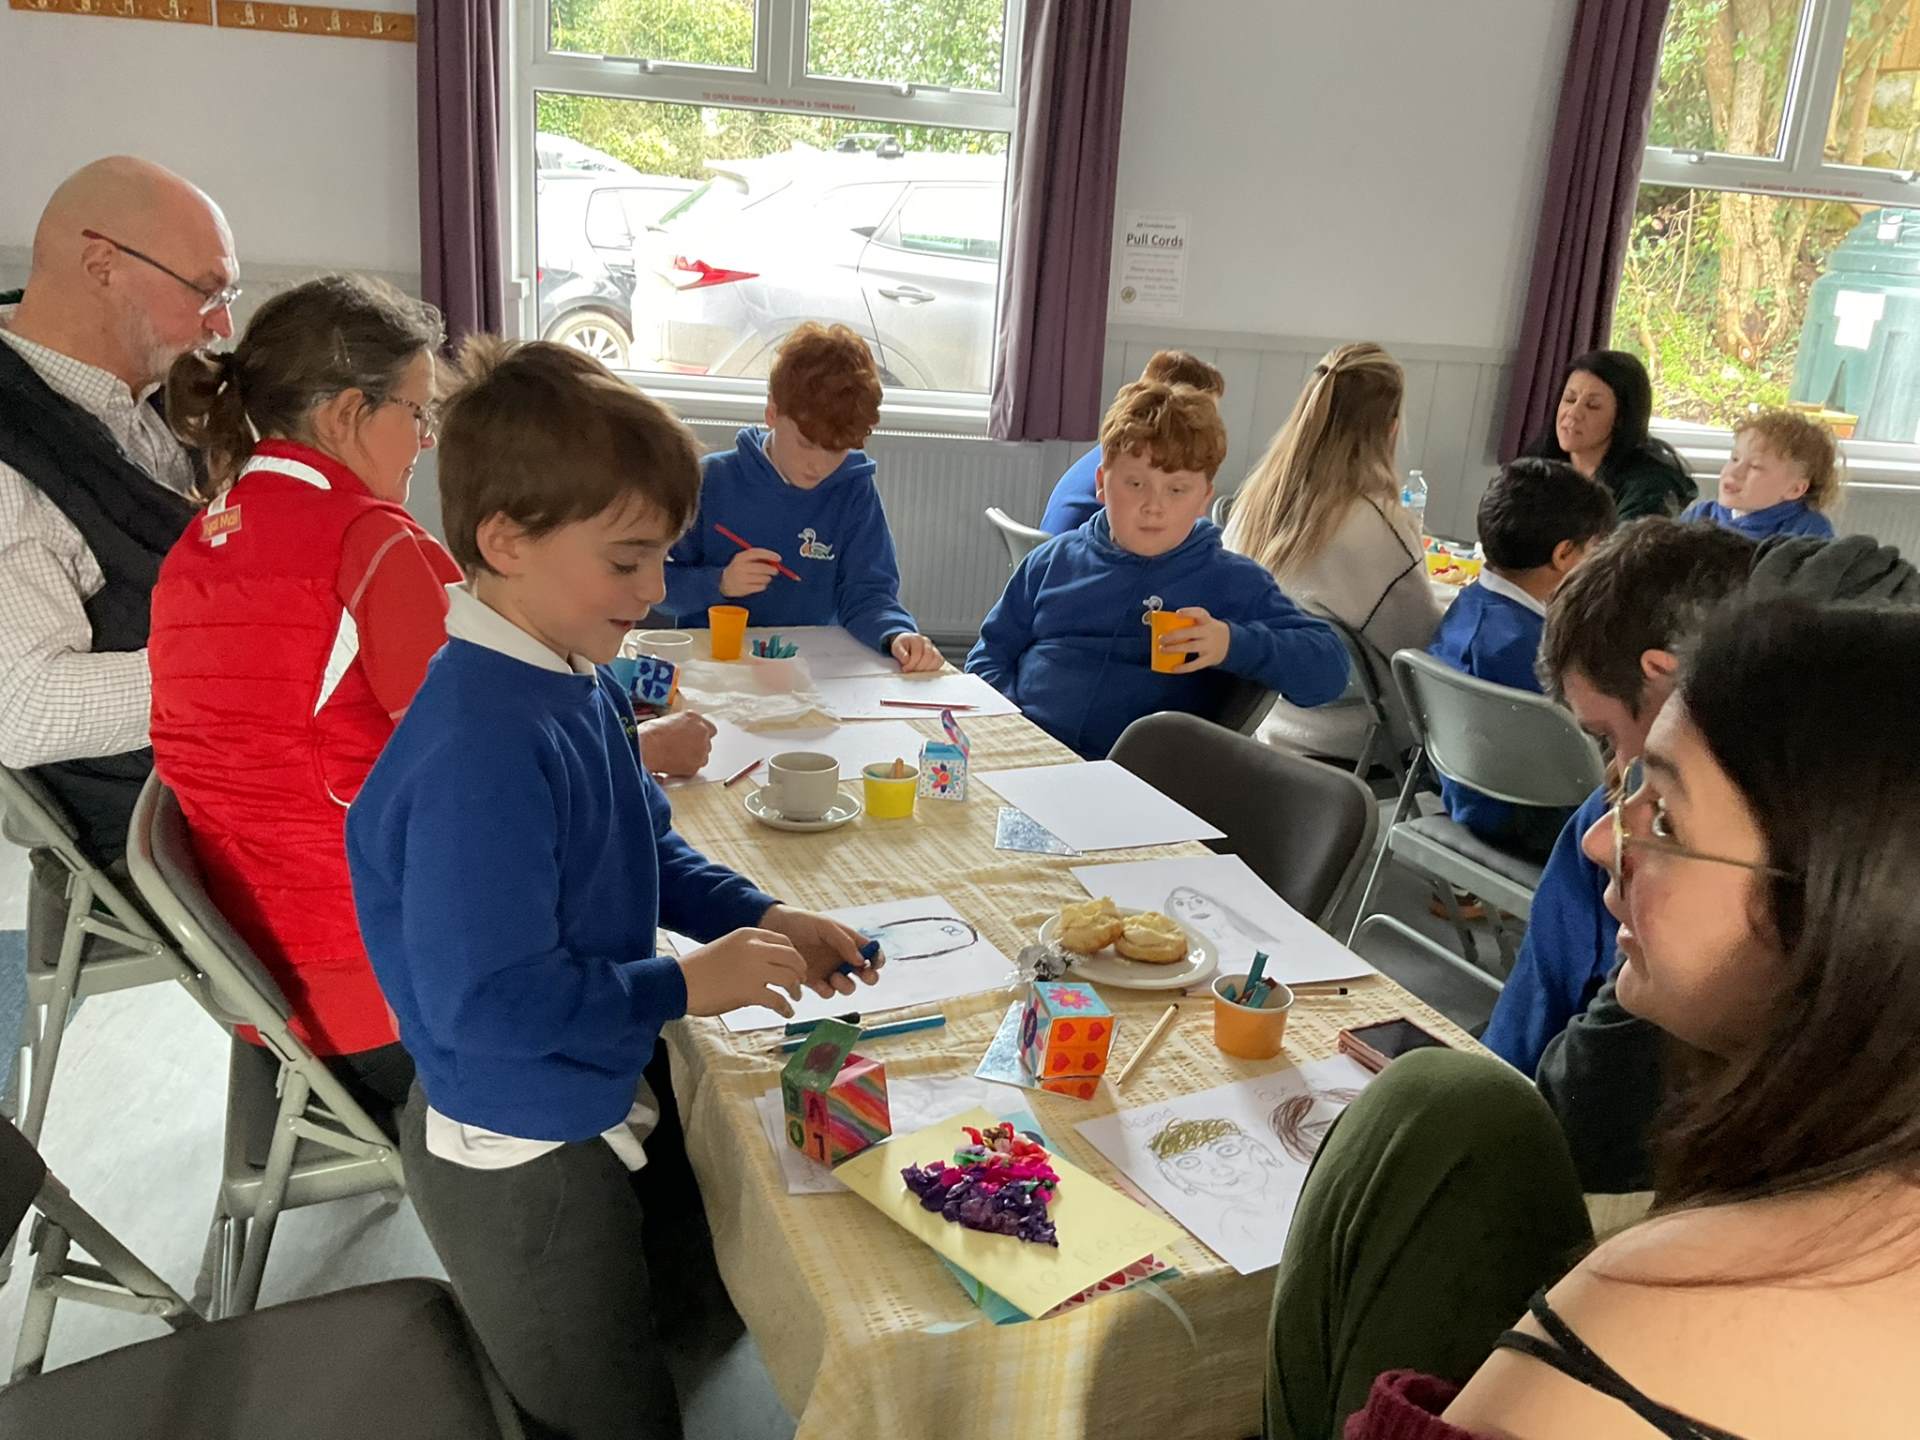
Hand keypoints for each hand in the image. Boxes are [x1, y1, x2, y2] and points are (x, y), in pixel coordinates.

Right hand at [636, 710, 715, 777]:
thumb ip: (681, 727)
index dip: (701, 736)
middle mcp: (701, 731)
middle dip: (697, 748)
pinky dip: (686, 769)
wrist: (647, 747)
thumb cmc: (650, 734)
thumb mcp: (668, 721)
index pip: (710, 728)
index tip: (695, 740)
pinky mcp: (697, 763)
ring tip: (676, 759)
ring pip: (703, 757)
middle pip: (707, 743)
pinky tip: (674, 765)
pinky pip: (695, 768)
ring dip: (693, 759)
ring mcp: (702, 747)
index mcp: (693, 718)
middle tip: (682, 751)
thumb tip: (681, 734)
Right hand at [677, 927, 806, 1017]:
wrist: (678, 982)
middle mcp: (754, 948)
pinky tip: (786, 1013)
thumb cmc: (699, 969)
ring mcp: (753, 969)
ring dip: (796, 989)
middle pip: (792, 957)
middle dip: (800, 971)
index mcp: (748, 935)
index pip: (784, 941)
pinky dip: (786, 1008)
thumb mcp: (727, 948)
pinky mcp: (750, 991)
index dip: (794, 956)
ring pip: (790, 977)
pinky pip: (778, 1000)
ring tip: (794, 998)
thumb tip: (768, 966)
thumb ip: (749, 952)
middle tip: (800, 983)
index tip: (795, 967)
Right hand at [719, 547, 783, 597]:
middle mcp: (739, 567)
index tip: (779, 558)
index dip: (769, 555)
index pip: (756, 553)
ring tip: (767, 578)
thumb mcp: (744, 560)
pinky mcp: (743, 589)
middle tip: (775, 571)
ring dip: (768, 578)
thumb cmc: (740, 568)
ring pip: (762, 578)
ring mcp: (740, 579)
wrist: (724, 582)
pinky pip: (760, 587)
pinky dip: (763, 585)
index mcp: (740, 557)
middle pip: (760, 567)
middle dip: (771, 569)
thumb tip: (775, 560)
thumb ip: (758, 558)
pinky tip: (760, 584)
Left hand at [758, 903, 884, 997]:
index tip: (876, 963)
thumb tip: (861, 960)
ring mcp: (829, 971)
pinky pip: (827, 992)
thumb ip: (843, 941)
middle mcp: (842, 959)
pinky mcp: (814, 982)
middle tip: (865, 976)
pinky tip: (822, 984)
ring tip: (835, 977)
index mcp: (849, 942)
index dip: (878, 959)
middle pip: (865, 973)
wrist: (774, 929)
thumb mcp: (825, 925)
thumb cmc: (802, 922)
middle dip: (870, 977)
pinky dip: (827, 991)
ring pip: (848, 986)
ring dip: (846, 985)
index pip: (871, 953)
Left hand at [891, 633, 944, 672]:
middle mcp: (927, 642)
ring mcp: (934, 648)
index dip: (912, 663)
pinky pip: (940, 662)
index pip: (918, 652)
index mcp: (916, 639)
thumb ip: (900, 652)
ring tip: (918, 672)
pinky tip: (925, 671)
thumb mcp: (896, 647)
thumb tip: (906, 659)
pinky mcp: (937, 655)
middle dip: (919, 667)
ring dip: (927, 669)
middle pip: (929, 656)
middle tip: (911, 672)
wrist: (907, 644)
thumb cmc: (902, 646)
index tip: (905, 669)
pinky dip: (934, 668)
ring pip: (936, 659)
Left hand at [1162, 606, 1229, 672]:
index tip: (1177, 613)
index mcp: (1207, 621)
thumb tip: (1164, 628)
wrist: (1231, 644)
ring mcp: (1210, 646)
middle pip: (1191, 632)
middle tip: (1161, 638)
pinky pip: (1195, 664)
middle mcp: (1209, 632)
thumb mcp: (1205, 623)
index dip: (1188, 613)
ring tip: (1162, 650)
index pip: (1200, 613)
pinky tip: (1173, 668)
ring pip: (1191, 647)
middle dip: (1174, 635)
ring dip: (1175, 649)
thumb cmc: (1209, 631)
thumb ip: (1189, 624)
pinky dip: (1184, 667)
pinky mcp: (1209, 659)